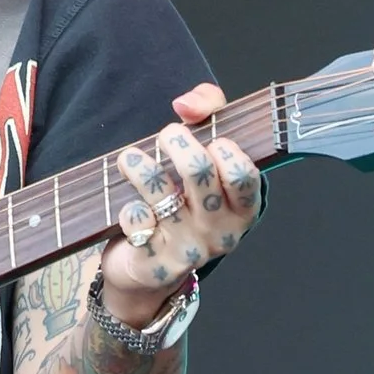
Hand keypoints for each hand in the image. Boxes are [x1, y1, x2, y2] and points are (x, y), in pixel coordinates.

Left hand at [97, 82, 263, 329]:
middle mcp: (222, 232)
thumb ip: (208, 112)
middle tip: (166, 136)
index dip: (223, 148)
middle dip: (176, 142)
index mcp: (243, 208)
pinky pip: (137, 222)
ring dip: (140, 167)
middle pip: (199, 172)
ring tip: (130, 158)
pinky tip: (130, 209)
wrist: (148, 269)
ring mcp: (190, 250)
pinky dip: (129, 209)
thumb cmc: (181, 201)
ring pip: (162, 193)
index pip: (244, 174)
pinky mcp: (157, 263)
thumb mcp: (204, 153)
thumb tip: (185, 104)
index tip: (209, 139)